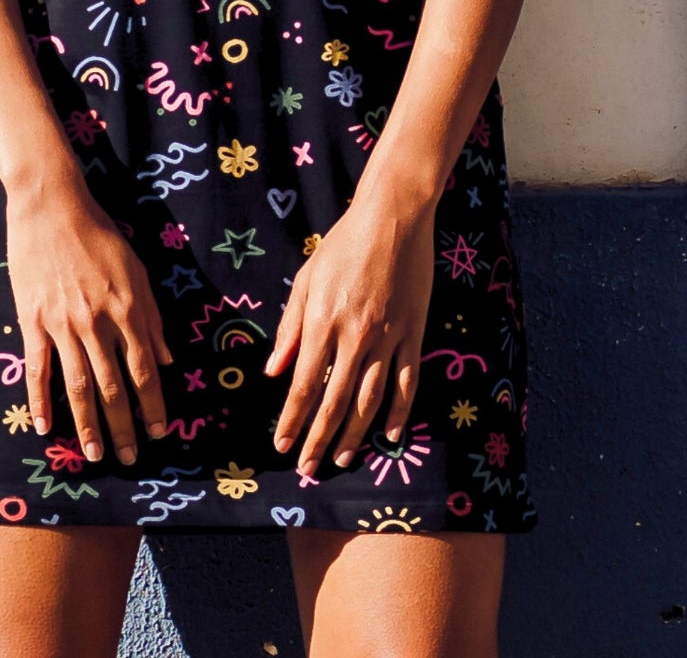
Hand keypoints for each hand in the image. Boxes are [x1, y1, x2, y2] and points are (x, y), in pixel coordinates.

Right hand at [5, 178, 173, 465]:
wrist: (51, 208)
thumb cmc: (99, 235)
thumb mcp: (136, 270)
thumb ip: (152, 318)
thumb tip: (167, 360)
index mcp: (127, 310)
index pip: (145, 370)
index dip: (154, 405)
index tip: (160, 433)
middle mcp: (97, 323)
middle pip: (113, 387)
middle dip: (124, 427)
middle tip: (131, 458)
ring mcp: (62, 325)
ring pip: (77, 387)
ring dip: (87, 425)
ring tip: (93, 455)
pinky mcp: (32, 321)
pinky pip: (37, 369)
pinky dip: (39, 401)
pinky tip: (44, 428)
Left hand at [263, 190, 435, 475]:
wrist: (392, 218)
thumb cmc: (343, 244)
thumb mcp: (306, 279)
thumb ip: (290, 327)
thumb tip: (273, 371)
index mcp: (323, 322)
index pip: (304, 385)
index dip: (292, 420)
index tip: (281, 444)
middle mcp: (354, 337)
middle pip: (334, 401)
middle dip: (319, 439)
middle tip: (308, 468)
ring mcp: (387, 337)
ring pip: (370, 400)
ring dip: (355, 434)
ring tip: (344, 458)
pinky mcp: (413, 333)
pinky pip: (406, 382)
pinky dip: (400, 412)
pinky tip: (391, 435)